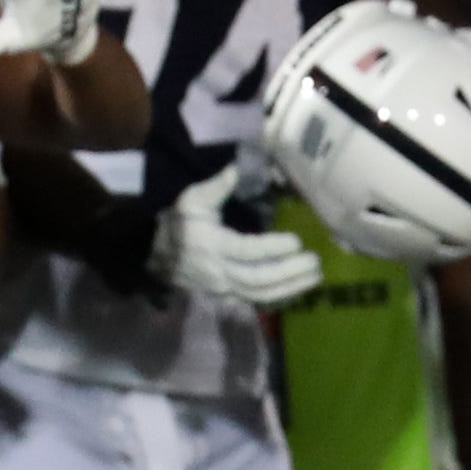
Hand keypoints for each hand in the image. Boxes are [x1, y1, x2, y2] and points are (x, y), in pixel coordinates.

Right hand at [151, 162, 323, 307]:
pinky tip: (299, 289)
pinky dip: (279, 298)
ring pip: (260, 294)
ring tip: (315, 276)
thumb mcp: (191, 201)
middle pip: (259, 278)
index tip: (296, 241)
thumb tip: (237, 168)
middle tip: (315, 261)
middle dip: (290, 272)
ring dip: (291, 287)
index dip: (273, 248)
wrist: (155, 255)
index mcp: (212, 245)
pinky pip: (256, 301)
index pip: (248, 251)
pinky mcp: (226, 297)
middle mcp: (219, 271)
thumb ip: (216, 187)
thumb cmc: (178, 224)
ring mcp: (222, 288)